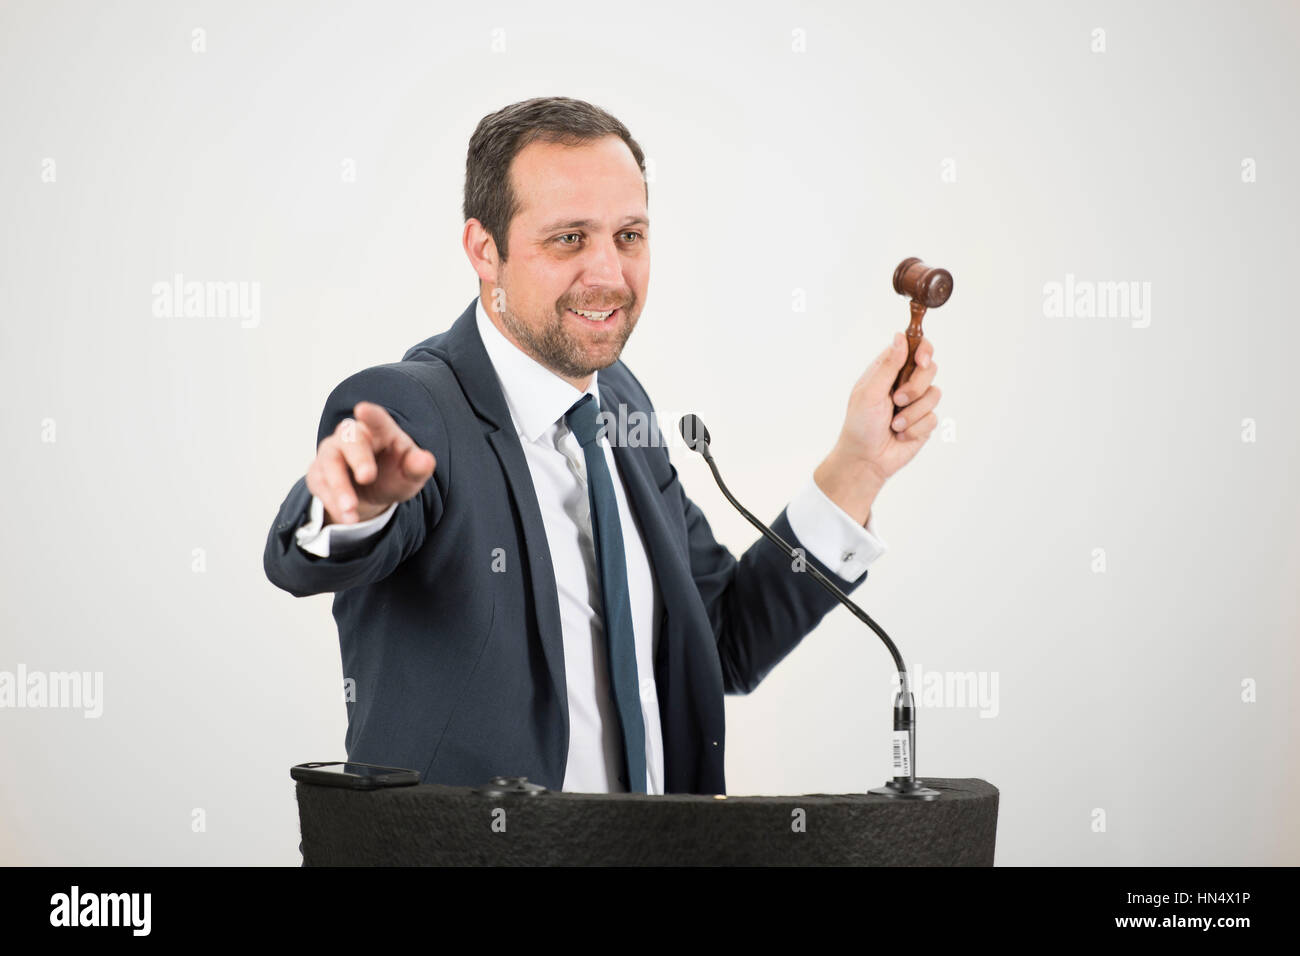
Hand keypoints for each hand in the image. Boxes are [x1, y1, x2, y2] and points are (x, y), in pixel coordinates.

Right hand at [305, 401, 435, 525]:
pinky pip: (321, 485)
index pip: (377, 419)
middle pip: (350, 440)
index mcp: (380, 431)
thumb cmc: (394, 473)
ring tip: (351, 511)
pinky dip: (333, 503)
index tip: (362, 409)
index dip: (370, 415)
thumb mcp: (410, 474)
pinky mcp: (318, 472)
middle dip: (358, 459)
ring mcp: (332, 452)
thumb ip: (419, 467)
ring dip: (340, 489)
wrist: (372, 492)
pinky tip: (347, 517)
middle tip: (367, 477)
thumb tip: (426, 460)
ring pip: (330, 464)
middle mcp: (352, 436)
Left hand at [817, 333, 940, 517]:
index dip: (923, 349)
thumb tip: (900, 337)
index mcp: (889, 370)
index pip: (914, 347)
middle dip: (915, 386)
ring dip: (912, 412)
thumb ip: (888, 365)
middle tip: (897, 400)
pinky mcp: (924, 422)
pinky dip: (914, 428)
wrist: (866, 459)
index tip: (921, 360)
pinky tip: (900, 434)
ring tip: (894, 424)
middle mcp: (905, 383)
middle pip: (930, 368)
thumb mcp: (870, 392)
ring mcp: (917, 402)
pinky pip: (933, 417)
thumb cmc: (860, 424)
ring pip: (934, 394)